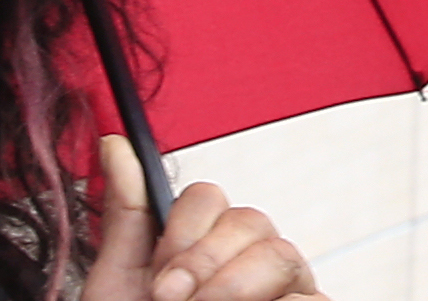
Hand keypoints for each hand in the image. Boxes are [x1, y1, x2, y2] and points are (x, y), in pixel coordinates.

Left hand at [87, 135, 322, 300]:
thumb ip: (125, 215)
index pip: (210, 197)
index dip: (184, 231)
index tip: (160, 278)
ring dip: (234, 288)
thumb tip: (114, 141)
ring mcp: (288, 291)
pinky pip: (313, 299)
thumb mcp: (120, 284)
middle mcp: (252, 259)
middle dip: (205, 262)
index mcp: (206, 243)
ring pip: (282, 255)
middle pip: (251, 220)